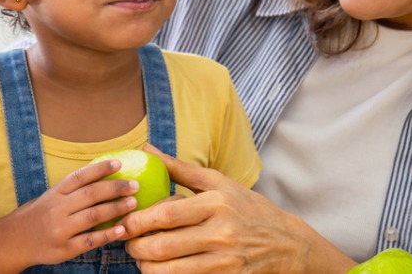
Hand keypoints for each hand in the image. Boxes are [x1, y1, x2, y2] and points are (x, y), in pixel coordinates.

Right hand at [2, 158, 141, 268]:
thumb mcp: (50, 197)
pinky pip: (90, 241)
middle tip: (134, 185)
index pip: (80, 177)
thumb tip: (103, 178)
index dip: (100, 169)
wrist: (14, 241)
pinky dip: (107, 235)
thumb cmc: (39, 216)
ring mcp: (61, 229)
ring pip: (93, 216)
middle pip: (90, 194)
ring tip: (133, 203)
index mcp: (55, 193)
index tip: (119, 164)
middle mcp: (57, 209)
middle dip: (115, 188)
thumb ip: (72, 191)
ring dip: (116, 209)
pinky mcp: (65, 249)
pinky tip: (122, 229)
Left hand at [122, 145, 354, 273]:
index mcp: (217, 203)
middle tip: (127, 242)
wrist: (286, 243)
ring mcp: (225, 260)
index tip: (124, 221)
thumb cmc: (247, 207)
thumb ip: (179, 169)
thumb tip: (147, 150)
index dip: (138, 220)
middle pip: (163, 246)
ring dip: (146, 267)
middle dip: (135, 247)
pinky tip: (161, 270)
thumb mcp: (218, 182)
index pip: (166, 214)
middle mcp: (221, 232)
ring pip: (170, 270)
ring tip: (140, 259)